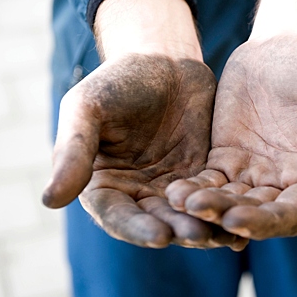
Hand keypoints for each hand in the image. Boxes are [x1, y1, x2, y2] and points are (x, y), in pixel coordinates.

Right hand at [42, 54, 247, 249]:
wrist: (162, 60)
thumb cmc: (116, 81)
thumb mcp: (87, 109)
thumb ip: (72, 152)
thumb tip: (49, 201)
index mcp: (104, 185)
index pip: (117, 216)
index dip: (137, 229)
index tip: (160, 237)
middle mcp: (137, 194)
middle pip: (157, 222)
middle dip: (179, 230)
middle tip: (200, 236)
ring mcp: (172, 187)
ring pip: (189, 215)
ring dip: (207, 225)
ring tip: (227, 234)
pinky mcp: (203, 176)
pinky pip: (215, 196)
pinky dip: (227, 208)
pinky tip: (246, 216)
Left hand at [166, 35, 296, 239]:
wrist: (282, 47)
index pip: (294, 212)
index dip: (267, 221)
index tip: (239, 220)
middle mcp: (287, 185)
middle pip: (257, 214)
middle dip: (228, 216)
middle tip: (199, 209)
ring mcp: (256, 176)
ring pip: (229, 202)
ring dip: (206, 207)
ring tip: (180, 200)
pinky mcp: (227, 162)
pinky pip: (209, 182)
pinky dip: (194, 189)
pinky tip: (174, 189)